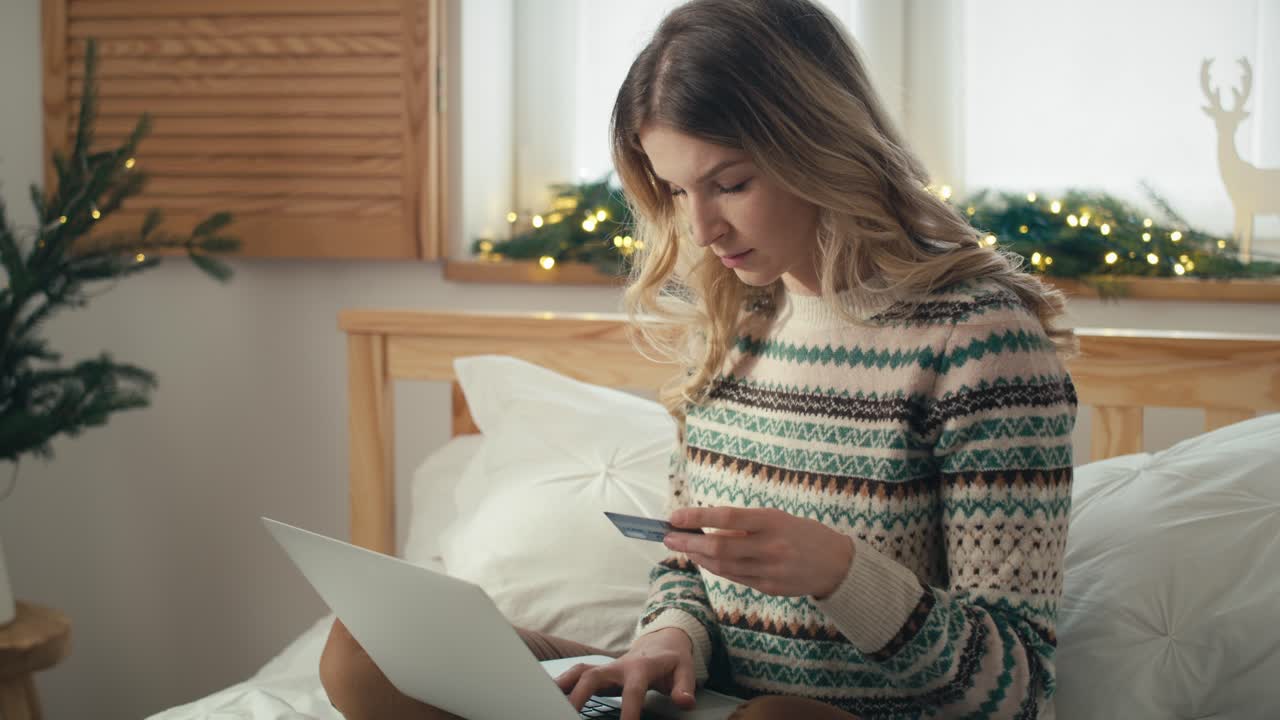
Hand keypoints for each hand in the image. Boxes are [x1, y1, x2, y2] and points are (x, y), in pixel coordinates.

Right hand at [554, 628, 696, 719]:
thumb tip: (684, 702)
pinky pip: (576, 674)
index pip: (632, 691)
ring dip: (564, 686)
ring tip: (550, 702)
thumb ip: (684, 687)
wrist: (660, 643)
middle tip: (571, 714)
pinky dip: (561, 682)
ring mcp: (606, 667)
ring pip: (579, 672)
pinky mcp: (598, 671)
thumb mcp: (684, 671)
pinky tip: (550, 693)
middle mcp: (619, 666)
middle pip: (594, 677)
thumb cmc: (671, 661)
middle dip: (581, 696)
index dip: (629, 710)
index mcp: (641, 667)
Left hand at [663, 506, 854, 597]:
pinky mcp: (768, 588)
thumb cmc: (802, 533)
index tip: (674, 517)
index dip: (697, 517)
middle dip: (688, 542)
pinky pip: (735, 577)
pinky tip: (705, 559)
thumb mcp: (777, 518)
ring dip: (698, 556)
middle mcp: (769, 546)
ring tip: (683, 546)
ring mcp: (769, 571)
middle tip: (668, 536)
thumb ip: (745, 524)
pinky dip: (716, 568)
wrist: (837, 564)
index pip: (726, 517)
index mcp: (771, 521)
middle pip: (718, 546)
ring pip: (722, 566)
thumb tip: (707, 526)